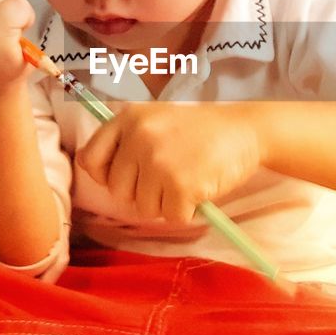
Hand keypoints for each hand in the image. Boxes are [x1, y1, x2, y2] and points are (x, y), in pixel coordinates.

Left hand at [75, 104, 263, 223]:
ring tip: (186, 179)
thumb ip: (127, 139)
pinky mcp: (181, 186)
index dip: (106, 174)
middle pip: (117, 190)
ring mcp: (159, 162)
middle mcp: (140, 137)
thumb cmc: (200, 129)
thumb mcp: (157, 119)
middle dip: (141, 192)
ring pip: (144, 208)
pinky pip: (172, 217)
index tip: (127, 175)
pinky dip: (187, 210)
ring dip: (165, 203)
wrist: (245, 129)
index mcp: (129, 118)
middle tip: (168, 177)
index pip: (91, 159)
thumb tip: (101, 175)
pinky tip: (199, 188)